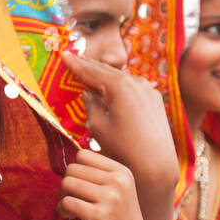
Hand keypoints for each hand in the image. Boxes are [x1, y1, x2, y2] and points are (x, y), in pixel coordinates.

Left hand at [58, 149, 150, 219]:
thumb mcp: (118, 191)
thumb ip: (98, 175)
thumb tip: (71, 162)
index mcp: (123, 172)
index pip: (83, 155)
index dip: (76, 171)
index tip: (81, 188)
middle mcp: (119, 181)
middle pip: (72, 169)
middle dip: (67, 185)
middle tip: (74, 201)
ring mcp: (110, 198)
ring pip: (67, 183)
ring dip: (63, 198)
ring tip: (72, 210)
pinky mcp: (99, 216)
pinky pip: (67, 202)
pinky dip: (63, 211)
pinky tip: (71, 218)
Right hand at [62, 51, 178, 219]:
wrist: (155, 163)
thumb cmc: (123, 147)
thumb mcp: (98, 126)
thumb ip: (91, 105)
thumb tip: (89, 94)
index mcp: (119, 85)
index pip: (92, 71)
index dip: (76, 64)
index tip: (64, 55)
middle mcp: (136, 82)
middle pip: (108, 70)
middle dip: (90, 66)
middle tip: (75, 61)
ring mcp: (148, 89)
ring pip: (122, 78)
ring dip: (106, 76)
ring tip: (92, 76)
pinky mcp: (155, 99)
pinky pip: (133, 86)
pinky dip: (120, 86)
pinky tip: (112, 91)